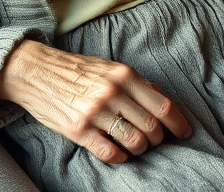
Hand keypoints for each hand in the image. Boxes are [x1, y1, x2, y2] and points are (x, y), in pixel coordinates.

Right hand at [0, 40, 191, 164]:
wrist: (37, 72)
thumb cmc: (77, 69)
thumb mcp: (110, 66)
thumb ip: (135, 82)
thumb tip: (161, 97)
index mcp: (124, 74)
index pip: (162, 104)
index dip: (178, 122)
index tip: (186, 132)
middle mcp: (112, 93)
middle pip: (151, 126)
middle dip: (159, 138)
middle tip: (156, 140)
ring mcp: (95, 112)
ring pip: (134, 141)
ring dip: (141, 148)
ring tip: (138, 146)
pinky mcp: (78, 130)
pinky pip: (110, 152)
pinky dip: (121, 157)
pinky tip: (120, 153)